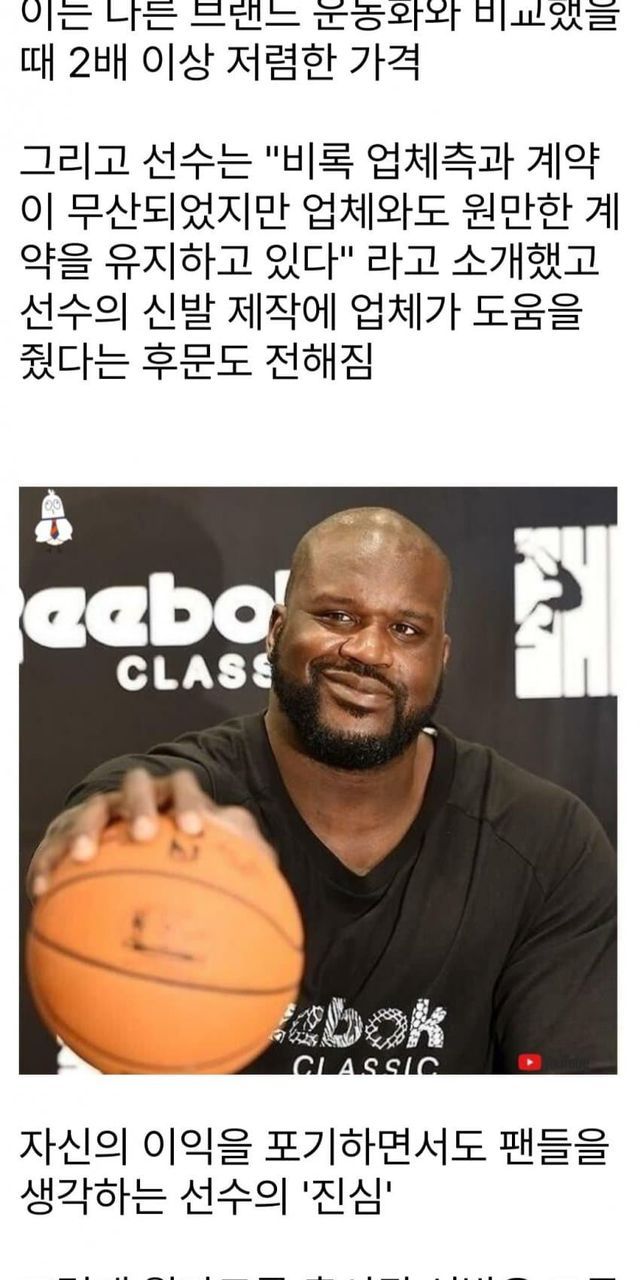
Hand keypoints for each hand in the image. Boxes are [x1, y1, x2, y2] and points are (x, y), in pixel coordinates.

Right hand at [27, 768, 276, 900]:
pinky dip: (46, 864)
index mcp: (174, 799)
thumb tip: (270, 866)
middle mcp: (136, 800)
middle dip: (140, 806)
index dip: (190, 802)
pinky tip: (41, 891)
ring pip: (90, 812)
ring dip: (85, 830)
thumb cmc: (185, 860)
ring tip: (83, 856)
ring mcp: (99, 814)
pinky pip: (52, 848)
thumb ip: (242, 856)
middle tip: (144, 833)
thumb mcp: (217, 858)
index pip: (184, 787)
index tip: (195, 829)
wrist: (133, 860)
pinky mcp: (66, 836)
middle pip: (137, 788)